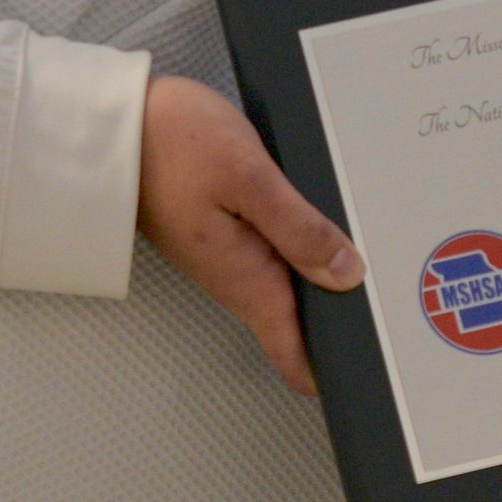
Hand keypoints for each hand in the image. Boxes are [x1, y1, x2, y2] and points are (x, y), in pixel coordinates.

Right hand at [135, 75, 363, 396]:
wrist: (111, 125)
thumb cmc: (171, 142)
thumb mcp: (248, 177)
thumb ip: (298, 227)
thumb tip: (347, 272)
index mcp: (246, 277)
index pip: (291, 352)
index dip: (330, 370)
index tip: (369, 376)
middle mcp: (236, 276)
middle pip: (297, 320)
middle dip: (339, 324)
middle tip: (391, 321)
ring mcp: (228, 254)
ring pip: (287, 284)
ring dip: (324, 283)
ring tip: (375, 280)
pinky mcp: (222, 229)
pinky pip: (272, 253)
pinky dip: (302, 250)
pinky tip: (327, 232)